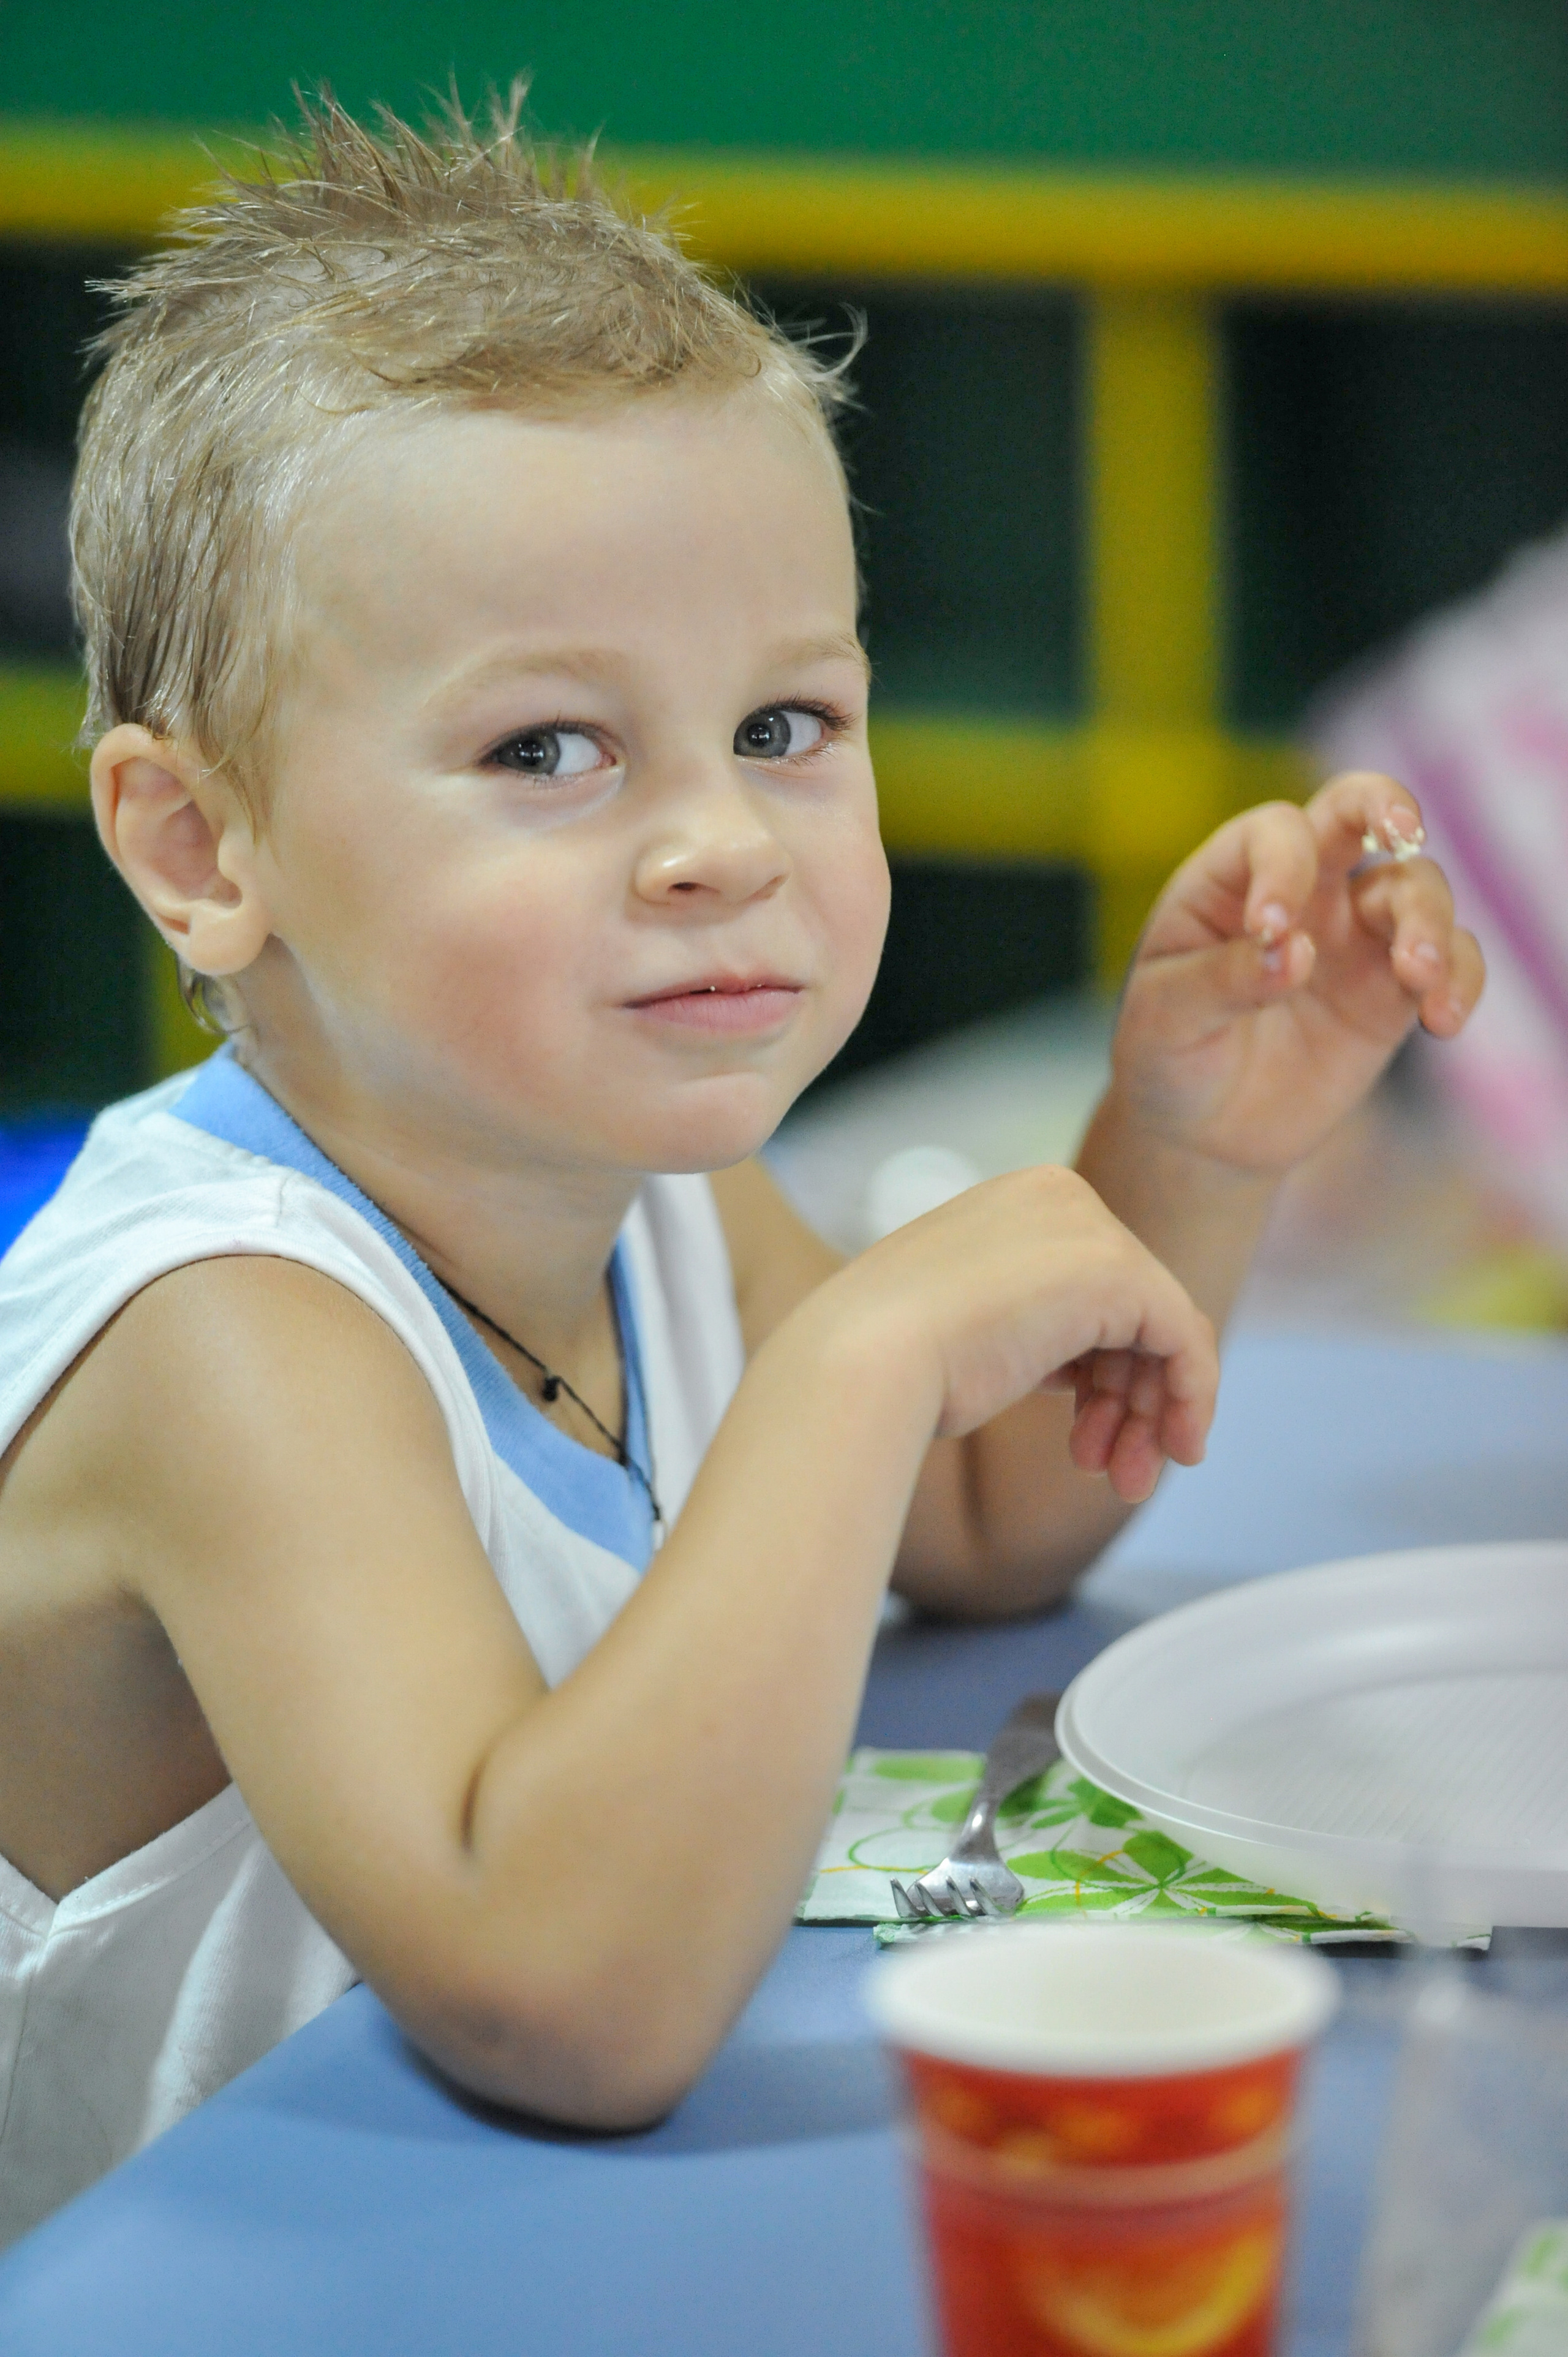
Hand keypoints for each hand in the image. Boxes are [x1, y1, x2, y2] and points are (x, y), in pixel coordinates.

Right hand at [834, 1164, 1218, 1501]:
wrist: (861, 1360)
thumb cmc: (885, 1358)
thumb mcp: (967, 1325)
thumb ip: (1029, 1326)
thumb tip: (1083, 1373)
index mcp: (1018, 1200)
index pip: (1092, 1287)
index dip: (1098, 1372)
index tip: (1085, 1440)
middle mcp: (1061, 1197)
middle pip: (1131, 1311)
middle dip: (1127, 1400)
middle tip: (1114, 1473)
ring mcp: (1089, 1229)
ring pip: (1160, 1331)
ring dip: (1148, 1414)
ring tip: (1126, 1482)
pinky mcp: (1118, 1272)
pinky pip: (1186, 1340)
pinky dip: (1190, 1399)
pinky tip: (1177, 1452)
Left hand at [1107, 771, 1485, 1173]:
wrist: (1200, 1128)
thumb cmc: (1167, 1052)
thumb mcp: (1165, 1019)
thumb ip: (1222, 980)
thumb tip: (1295, 953)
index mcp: (1232, 877)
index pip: (1275, 831)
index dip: (1282, 864)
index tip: (1270, 928)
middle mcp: (1303, 889)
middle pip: (1358, 809)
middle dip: (1389, 804)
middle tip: (1405, 833)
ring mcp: (1355, 935)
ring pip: (1417, 886)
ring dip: (1428, 919)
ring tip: (1417, 976)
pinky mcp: (1394, 991)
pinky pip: (1452, 962)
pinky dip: (1460, 979)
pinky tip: (1443, 1021)